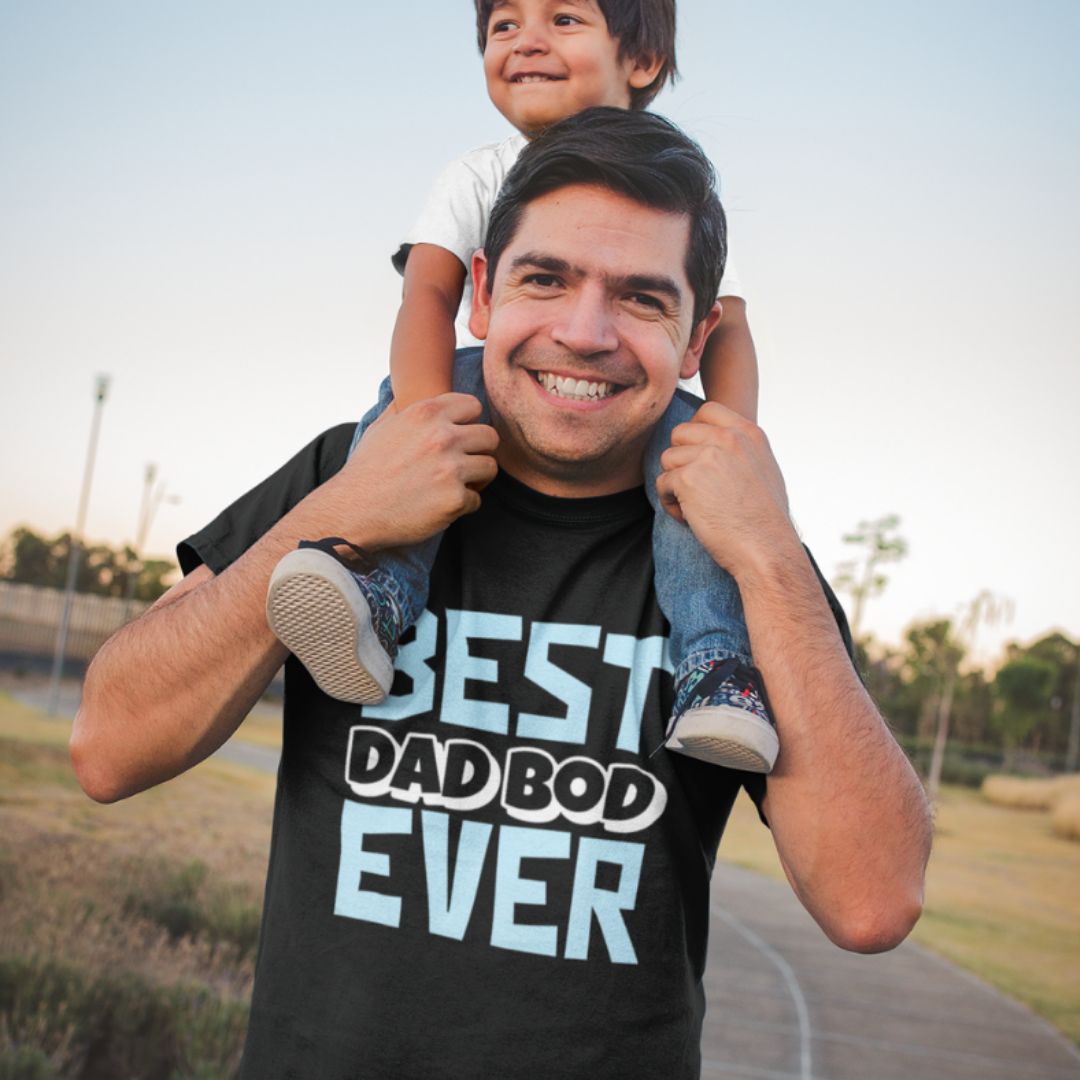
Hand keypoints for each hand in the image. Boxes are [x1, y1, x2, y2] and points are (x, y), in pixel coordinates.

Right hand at [326, 393, 498, 548]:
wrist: (353, 511)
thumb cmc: (366, 471)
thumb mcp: (382, 427)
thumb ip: (406, 409)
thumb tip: (412, 393)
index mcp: (425, 413)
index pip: (473, 406)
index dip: (468, 423)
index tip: (458, 437)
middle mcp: (441, 437)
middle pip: (490, 436)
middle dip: (479, 451)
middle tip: (463, 464)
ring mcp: (450, 468)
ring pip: (489, 468)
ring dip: (476, 479)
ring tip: (454, 485)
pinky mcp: (455, 499)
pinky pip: (476, 499)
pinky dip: (462, 505)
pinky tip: (440, 506)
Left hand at [654, 401, 792, 577]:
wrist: (767, 550)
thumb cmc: (765, 520)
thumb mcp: (764, 469)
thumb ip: (740, 450)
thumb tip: (714, 443)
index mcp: (749, 433)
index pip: (707, 411)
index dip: (695, 433)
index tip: (700, 459)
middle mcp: (729, 438)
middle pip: (680, 433)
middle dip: (681, 461)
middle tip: (698, 488)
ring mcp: (708, 456)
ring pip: (667, 458)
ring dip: (675, 484)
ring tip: (696, 507)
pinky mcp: (688, 478)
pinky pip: (662, 483)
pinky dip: (671, 504)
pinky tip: (691, 518)